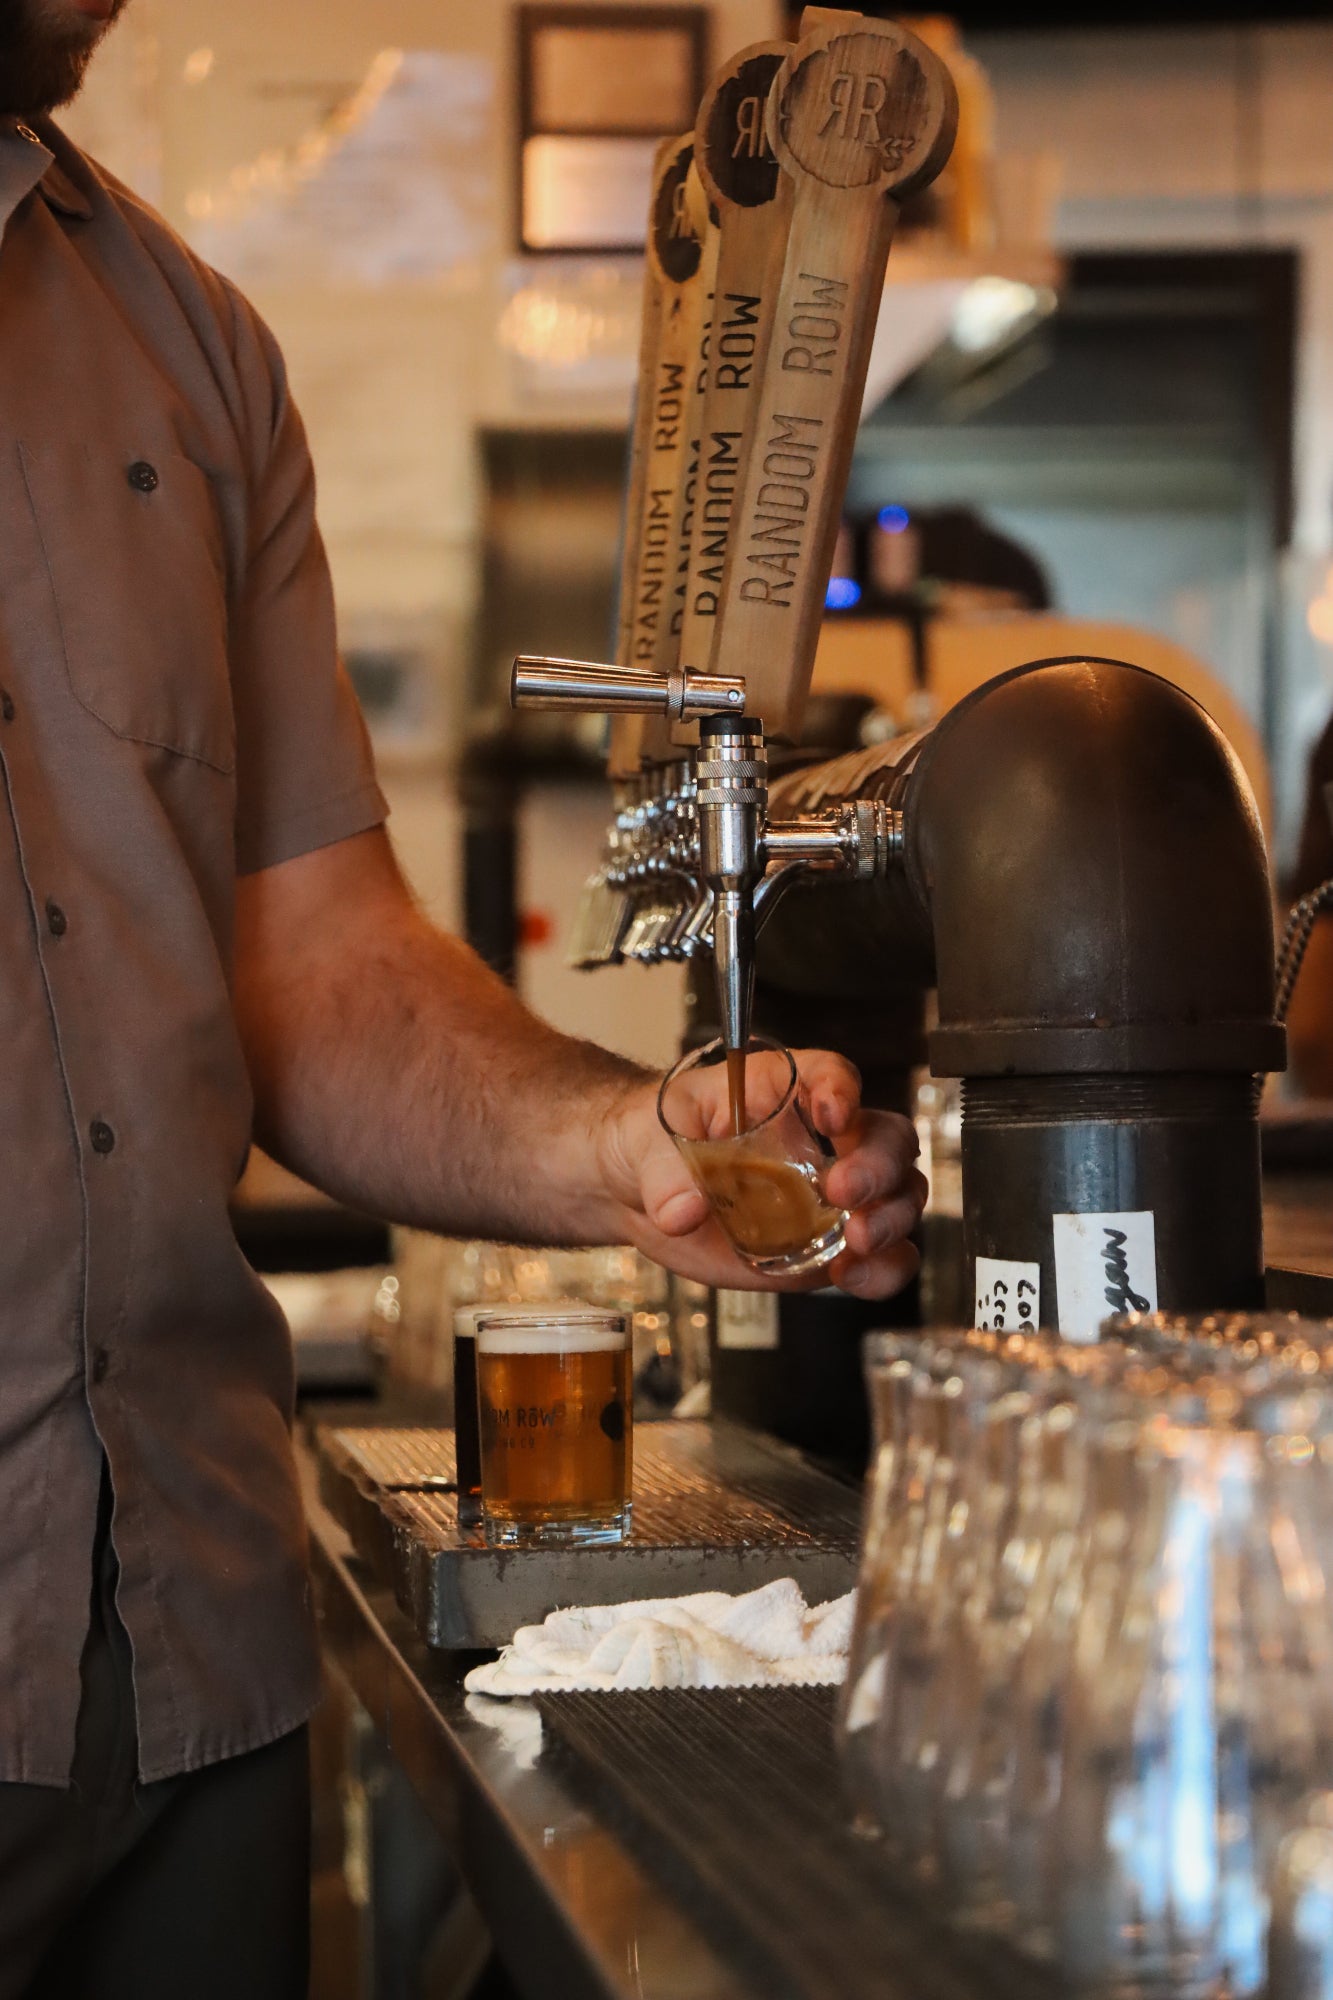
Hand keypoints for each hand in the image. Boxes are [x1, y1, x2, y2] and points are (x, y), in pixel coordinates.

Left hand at [598, 1049, 926, 1297]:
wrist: (632, 1193)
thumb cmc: (647, 1138)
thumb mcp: (643, 1138)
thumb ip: (664, 1171)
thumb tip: (682, 1211)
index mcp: (781, 1092)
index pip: (831, 1074)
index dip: (843, 1090)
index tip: (834, 1114)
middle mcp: (819, 1140)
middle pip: (886, 1137)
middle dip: (879, 1166)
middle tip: (844, 1192)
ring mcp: (828, 1197)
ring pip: (899, 1197)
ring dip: (892, 1220)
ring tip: (857, 1241)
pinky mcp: (824, 1246)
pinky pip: (879, 1258)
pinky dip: (881, 1271)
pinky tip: (852, 1276)